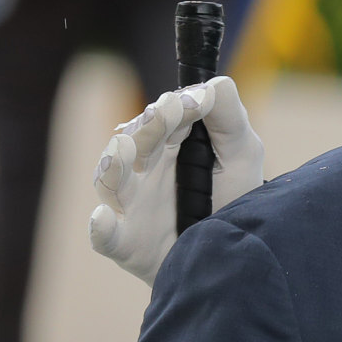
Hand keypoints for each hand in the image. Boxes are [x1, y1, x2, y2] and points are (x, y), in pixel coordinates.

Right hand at [88, 75, 265, 284]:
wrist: (232, 258)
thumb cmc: (233, 202)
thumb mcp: (241, 155)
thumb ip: (228, 119)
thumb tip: (213, 84)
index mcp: (170, 148)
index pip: (163, 119)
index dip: (172, 107)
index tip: (188, 102)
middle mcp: (144, 173)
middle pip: (134, 144)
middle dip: (147, 128)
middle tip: (164, 113)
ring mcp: (132, 207)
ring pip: (112, 183)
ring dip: (113, 166)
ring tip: (122, 149)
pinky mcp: (126, 244)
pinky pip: (106, 237)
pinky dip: (100, 229)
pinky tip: (102, 218)